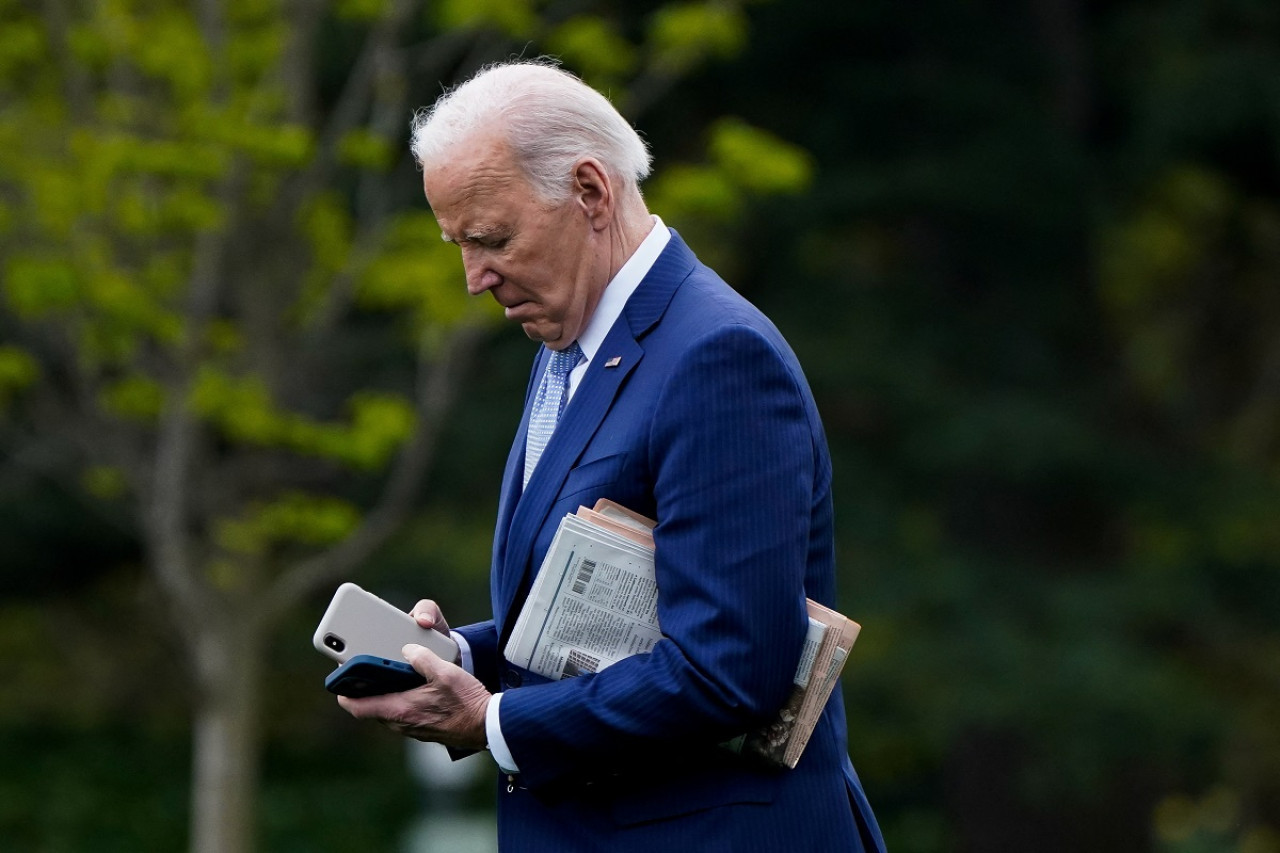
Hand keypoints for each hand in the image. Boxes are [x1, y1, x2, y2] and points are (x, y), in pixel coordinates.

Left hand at [337, 643, 489, 750]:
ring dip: (384, 697)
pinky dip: (399, 702)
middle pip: (372, 709)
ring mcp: (412, 728)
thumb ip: (422, 659)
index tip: (338, 685)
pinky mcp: (423, 730)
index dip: (345, 695)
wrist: (487, 726)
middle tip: (363, 673)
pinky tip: (411, 689)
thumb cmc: (467, 702)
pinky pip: (402, 715)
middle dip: (366, 692)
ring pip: (387, 712)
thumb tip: (407, 651)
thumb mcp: (445, 672)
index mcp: (401, 709)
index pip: (360, 707)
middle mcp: (402, 723)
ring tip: (387, 677)